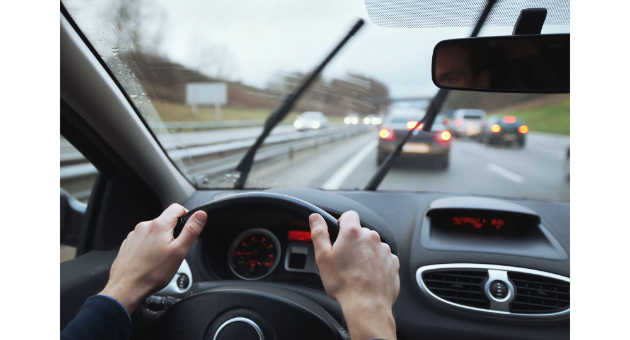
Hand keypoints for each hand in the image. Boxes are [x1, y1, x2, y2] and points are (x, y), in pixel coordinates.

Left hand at [99, 204, 206, 313]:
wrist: (126, 288)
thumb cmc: (152, 273)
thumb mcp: (179, 252)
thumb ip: (191, 231)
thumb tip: (200, 215)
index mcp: (159, 225)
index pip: (177, 208)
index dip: (186, 216)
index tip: (187, 229)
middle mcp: (144, 226)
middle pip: (165, 221)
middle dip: (173, 233)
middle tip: (174, 251)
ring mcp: (134, 235)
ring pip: (154, 232)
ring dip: (160, 241)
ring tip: (160, 259)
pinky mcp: (128, 244)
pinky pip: (143, 240)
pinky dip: (149, 248)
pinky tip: (149, 261)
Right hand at [309, 211, 399, 339]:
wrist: (367, 305)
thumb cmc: (344, 283)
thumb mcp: (323, 257)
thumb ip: (319, 233)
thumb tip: (315, 218)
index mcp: (353, 233)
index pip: (349, 215)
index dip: (342, 223)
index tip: (339, 235)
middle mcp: (372, 238)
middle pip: (361, 232)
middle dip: (353, 242)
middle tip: (345, 260)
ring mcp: (384, 250)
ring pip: (372, 246)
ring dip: (365, 253)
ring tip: (357, 271)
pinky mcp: (393, 263)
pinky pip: (383, 258)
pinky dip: (376, 264)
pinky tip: (368, 277)